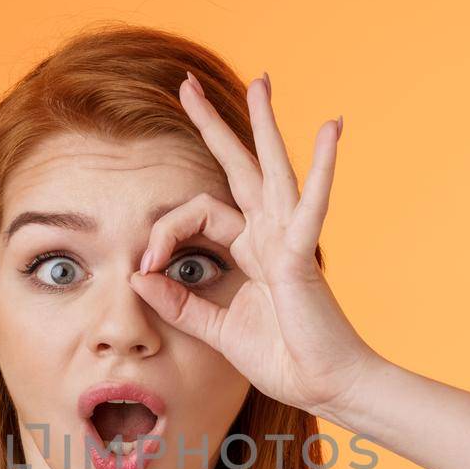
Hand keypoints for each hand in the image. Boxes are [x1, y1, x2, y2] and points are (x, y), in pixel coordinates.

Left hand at [130, 70, 379, 422]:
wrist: (326, 386)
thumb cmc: (283, 358)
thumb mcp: (215, 329)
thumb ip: (178, 303)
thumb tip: (137, 276)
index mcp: (250, 249)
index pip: (197, 213)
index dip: (163, 231)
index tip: (143, 264)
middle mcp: (270, 235)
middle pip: (239, 167)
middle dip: (214, 125)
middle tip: (187, 83)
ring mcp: (289, 240)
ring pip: (274, 170)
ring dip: (265, 124)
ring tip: (262, 82)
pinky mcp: (303, 255)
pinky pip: (311, 205)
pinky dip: (323, 167)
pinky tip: (333, 129)